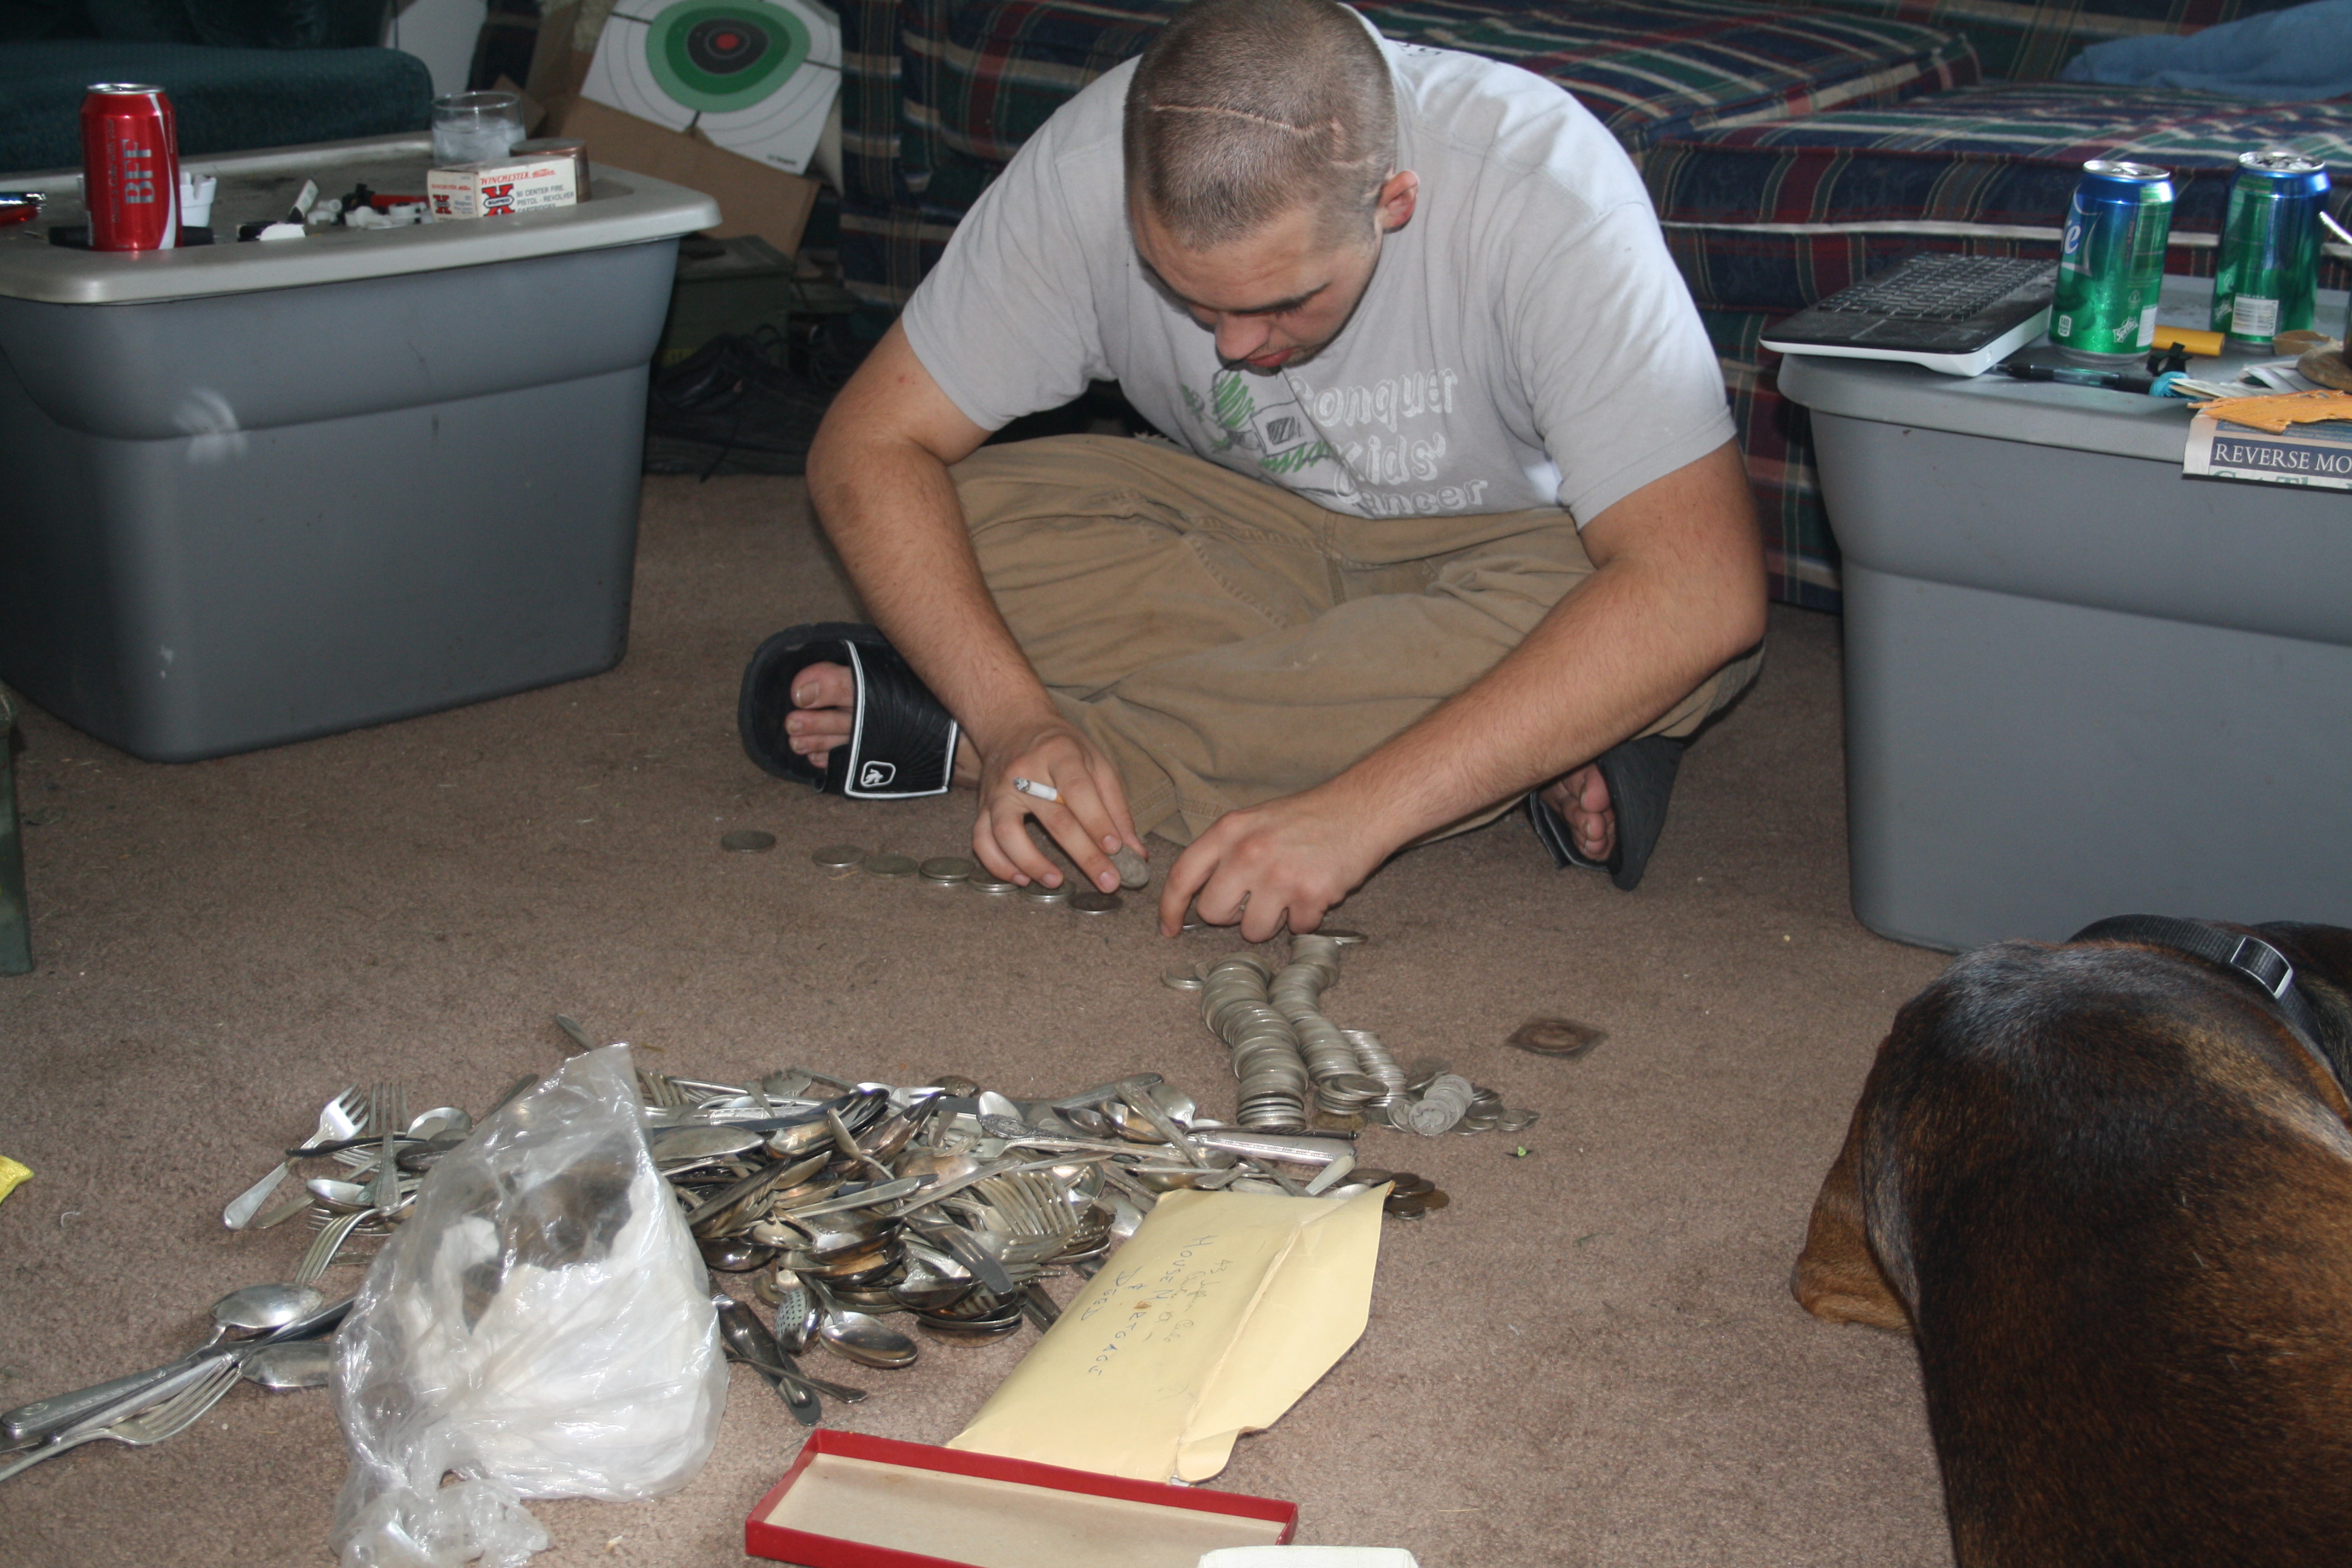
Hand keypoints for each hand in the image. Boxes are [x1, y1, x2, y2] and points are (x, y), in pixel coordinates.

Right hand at [971, 719, 1142, 893]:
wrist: (1012, 726)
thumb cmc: (1062, 748)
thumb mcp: (1096, 763)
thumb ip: (1116, 807)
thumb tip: (1137, 853)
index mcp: (1059, 753)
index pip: (1078, 789)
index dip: (1097, 820)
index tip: (1116, 849)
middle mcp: (1024, 772)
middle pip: (1053, 817)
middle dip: (1084, 854)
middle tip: (1108, 882)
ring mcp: (999, 791)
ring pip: (1006, 832)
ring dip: (1031, 862)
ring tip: (1056, 881)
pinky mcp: (982, 807)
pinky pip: (981, 841)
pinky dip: (998, 864)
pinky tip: (1021, 879)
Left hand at [1159, 785, 1394, 940]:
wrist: (1361, 809)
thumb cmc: (1307, 817)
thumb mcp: (1254, 820)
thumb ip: (1225, 852)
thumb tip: (1201, 895)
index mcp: (1229, 831)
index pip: (1183, 876)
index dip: (1170, 907)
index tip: (1168, 928)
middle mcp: (1248, 852)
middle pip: (1213, 913)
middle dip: (1232, 915)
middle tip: (1257, 898)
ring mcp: (1278, 875)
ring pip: (1252, 930)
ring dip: (1271, 921)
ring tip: (1290, 894)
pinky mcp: (1309, 895)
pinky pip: (1295, 930)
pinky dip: (1305, 920)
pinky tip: (1315, 893)